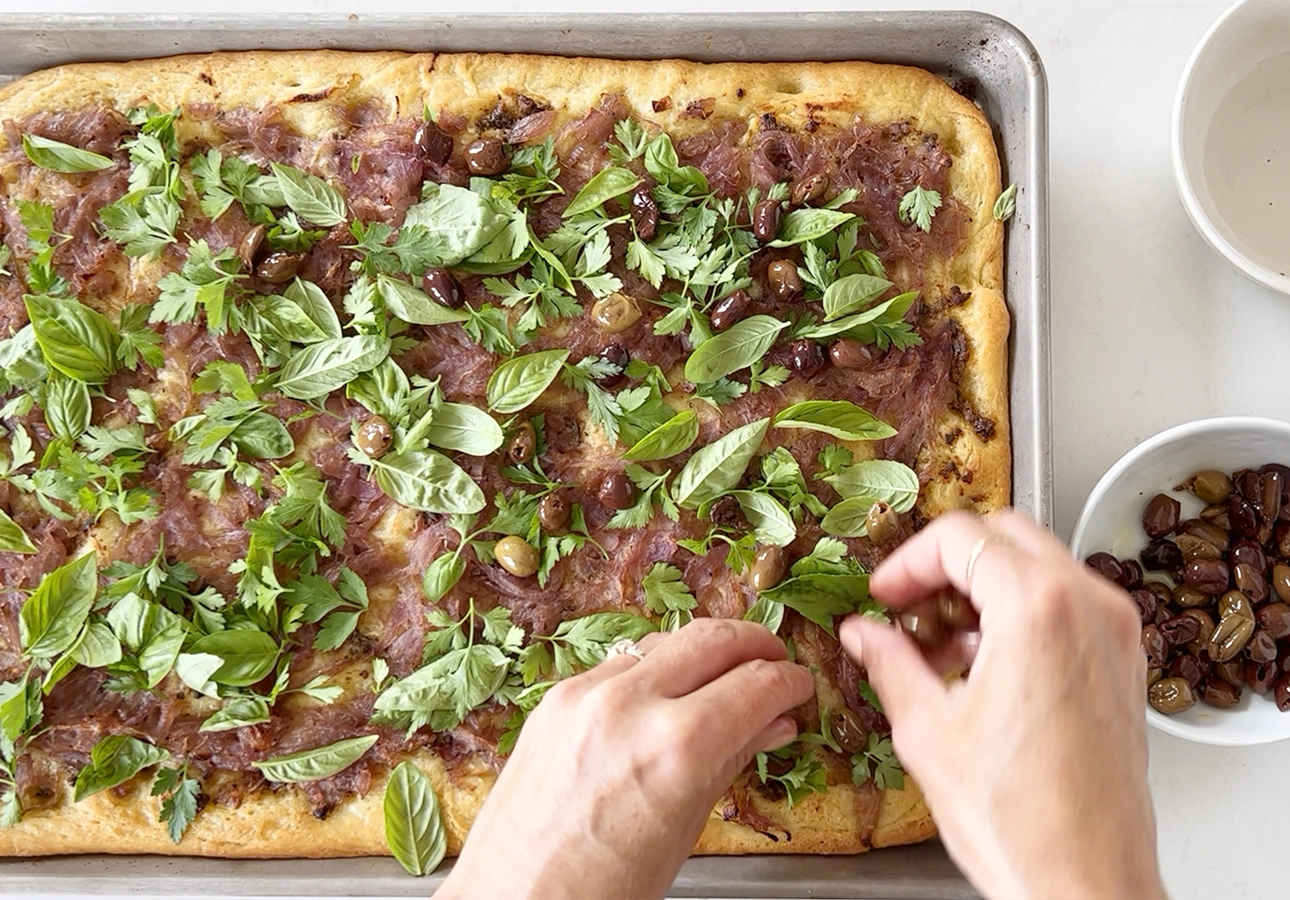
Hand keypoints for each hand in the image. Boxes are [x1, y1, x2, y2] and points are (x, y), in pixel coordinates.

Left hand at [439, 618, 814, 899]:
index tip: (800, 686)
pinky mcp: (555, 697)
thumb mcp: (685, 830)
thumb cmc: (603, 890)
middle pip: (713, 639)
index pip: (756, 685)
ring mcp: (584, 694)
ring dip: (705, 649)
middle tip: (776, 661)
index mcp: (676, 748)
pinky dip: (656, 668)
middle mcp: (629, 705)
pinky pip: (620, 663)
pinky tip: (670, 691)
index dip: (789, 682)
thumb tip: (775, 723)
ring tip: (728, 673)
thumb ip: (732, 761)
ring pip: (665, 641)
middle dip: (755, 644)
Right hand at [840, 510, 1164, 899]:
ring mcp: (1116, 634)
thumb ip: (890, 663)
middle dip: (946, 562)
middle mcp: (1089, 607)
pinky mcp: (1125, 664)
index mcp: (1038, 609)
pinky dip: (1020, 612)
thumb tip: (863, 634)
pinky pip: (1068, 605)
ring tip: (939, 643)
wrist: (1088, 885)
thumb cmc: (1022, 822)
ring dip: (984, 586)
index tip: (883, 595)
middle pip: (1006, 535)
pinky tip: (982, 664)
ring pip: (1040, 565)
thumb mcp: (928, 731)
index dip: (907, 561)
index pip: (961, 537)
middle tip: (904, 604)